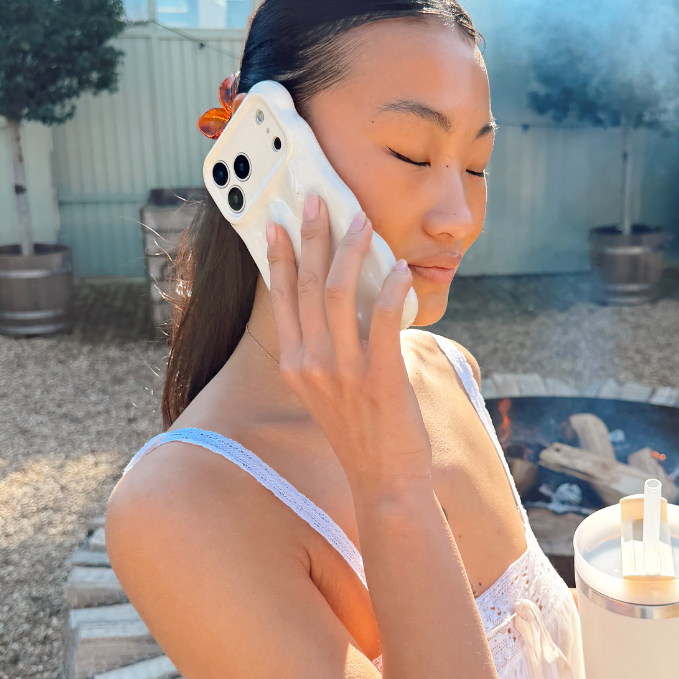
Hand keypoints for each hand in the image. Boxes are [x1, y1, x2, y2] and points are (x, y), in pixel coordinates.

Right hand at [266, 195, 431, 490]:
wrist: (384, 481)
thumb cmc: (361, 434)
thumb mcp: (328, 391)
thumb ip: (327, 349)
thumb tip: (342, 300)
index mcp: (296, 364)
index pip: (282, 298)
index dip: (278, 255)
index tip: (277, 220)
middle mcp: (311, 364)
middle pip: (306, 284)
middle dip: (311, 235)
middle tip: (317, 198)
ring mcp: (343, 372)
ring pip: (338, 292)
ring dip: (351, 249)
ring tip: (363, 220)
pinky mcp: (379, 378)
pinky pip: (382, 319)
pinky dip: (391, 288)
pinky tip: (401, 268)